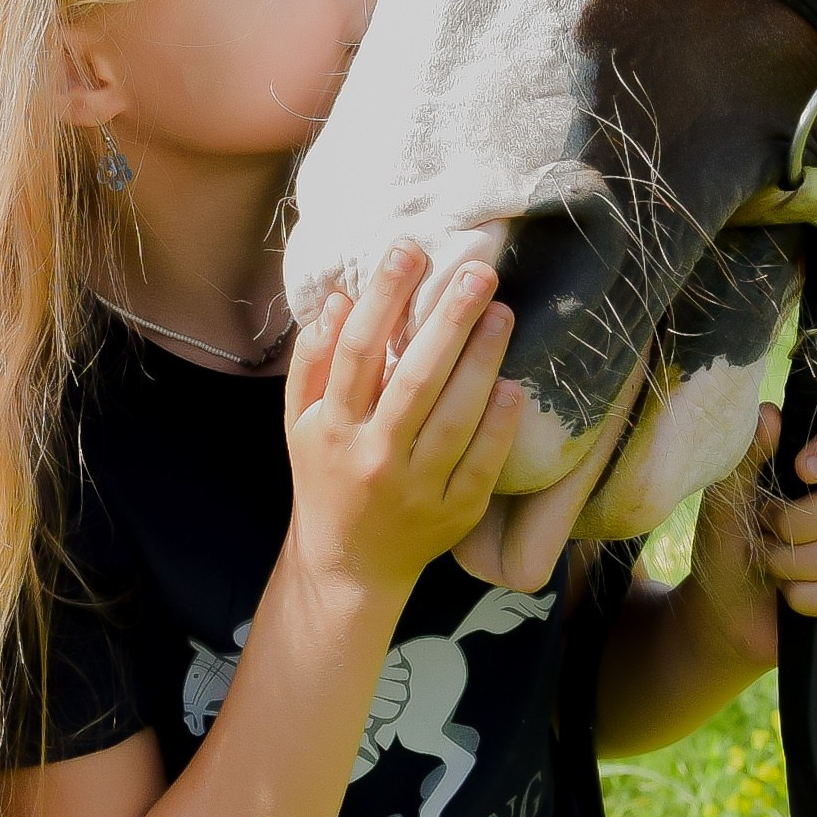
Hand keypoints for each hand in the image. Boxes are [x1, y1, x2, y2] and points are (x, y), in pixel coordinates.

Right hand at [285, 245, 521, 609]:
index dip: (383, 298)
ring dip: (482, 361)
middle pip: (415, 379)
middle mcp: (374, 456)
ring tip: (502, 313)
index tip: (409, 251)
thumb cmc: (326, 476)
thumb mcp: (301, 421)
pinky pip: (483, 462)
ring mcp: (417, 488)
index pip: (358, 352)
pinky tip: (515, 385)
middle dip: (448, 320)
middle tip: (479, 272)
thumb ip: (314, 360)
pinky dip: (500, 423)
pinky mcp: (454, 512)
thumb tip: (342, 299)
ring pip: (454, 417)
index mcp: (333, 428)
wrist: (349, 564)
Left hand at [687, 401, 816, 667]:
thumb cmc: (726, 544)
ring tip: (770, 566)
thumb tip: (772, 415)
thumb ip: (747, 456)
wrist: (722, 614)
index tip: (801, 468)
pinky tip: (789, 597)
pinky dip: (808, 598)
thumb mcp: (725, 500)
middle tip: (765, 532)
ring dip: (793, 565)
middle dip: (796, 526)